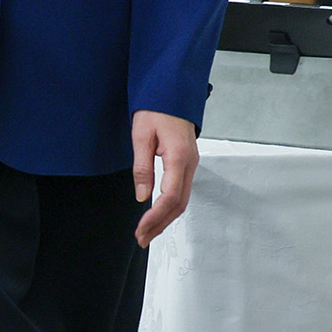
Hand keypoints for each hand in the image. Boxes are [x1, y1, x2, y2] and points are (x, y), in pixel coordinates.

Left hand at [131, 110, 197, 246]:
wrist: (171, 93)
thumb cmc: (156, 110)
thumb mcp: (141, 135)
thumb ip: (142, 167)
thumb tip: (142, 197)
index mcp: (179, 157)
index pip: (169, 197)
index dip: (155, 217)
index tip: (141, 229)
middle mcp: (190, 164)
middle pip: (179, 204)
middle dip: (160, 224)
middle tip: (142, 238)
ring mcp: (191, 165)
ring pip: (182, 201)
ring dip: (165, 219)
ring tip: (147, 232)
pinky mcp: (187, 164)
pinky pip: (181, 191)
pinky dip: (169, 207)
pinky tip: (158, 215)